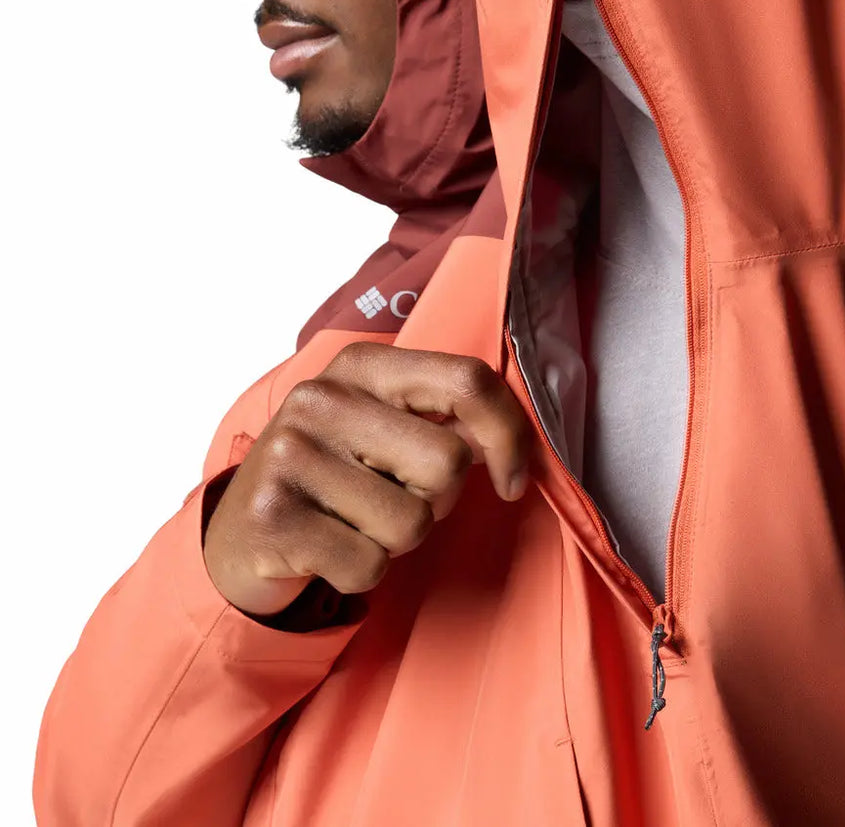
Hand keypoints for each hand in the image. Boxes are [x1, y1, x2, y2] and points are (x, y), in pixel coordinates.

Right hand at [203, 342, 531, 616]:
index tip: (512, 479)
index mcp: (362, 365)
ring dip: (396, 541)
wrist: (237, 535)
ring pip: (413, 523)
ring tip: (355, 522)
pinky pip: (369, 567)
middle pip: (448, 463)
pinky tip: (328, 549)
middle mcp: (322, 399)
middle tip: (395, 499)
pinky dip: (361, 573)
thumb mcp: (381, 426)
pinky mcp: (274, 518)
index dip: (509, 435)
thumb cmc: (333, 477)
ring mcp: (291, 456)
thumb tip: (513, 440)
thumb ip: (444, 417)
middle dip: (438, 501)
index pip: (467, 380)